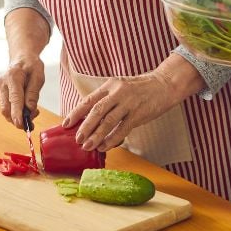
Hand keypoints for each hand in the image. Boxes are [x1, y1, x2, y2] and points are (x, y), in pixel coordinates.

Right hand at [0, 56, 44, 127]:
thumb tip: (30, 109)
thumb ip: (33, 92)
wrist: (21, 58)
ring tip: (32, 111)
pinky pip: (6, 108)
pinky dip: (15, 112)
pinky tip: (25, 107)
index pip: (14, 99)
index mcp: (13, 77)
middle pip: (6, 108)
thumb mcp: (38, 76)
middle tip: (32, 119)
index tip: (21, 124)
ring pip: (5, 111)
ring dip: (17, 117)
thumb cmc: (31, 65)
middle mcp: (2, 84)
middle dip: (17, 119)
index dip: (17, 114)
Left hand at [61, 66, 186, 152]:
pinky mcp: (139, 113)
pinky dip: (112, 139)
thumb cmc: (140, 89)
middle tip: (77, 139)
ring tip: (87, 146)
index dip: (76, 113)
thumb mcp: (120, 87)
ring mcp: (129, 103)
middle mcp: (118, 92)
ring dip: (96, 135)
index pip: (89, 100)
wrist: (164, 84)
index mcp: (110, 85)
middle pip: (96, 111)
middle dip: (84, 126)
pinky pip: (122, 129)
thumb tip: (89, 118)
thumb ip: (107, 100)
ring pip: (108, 121)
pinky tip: (105, 146)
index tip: (66, 124)